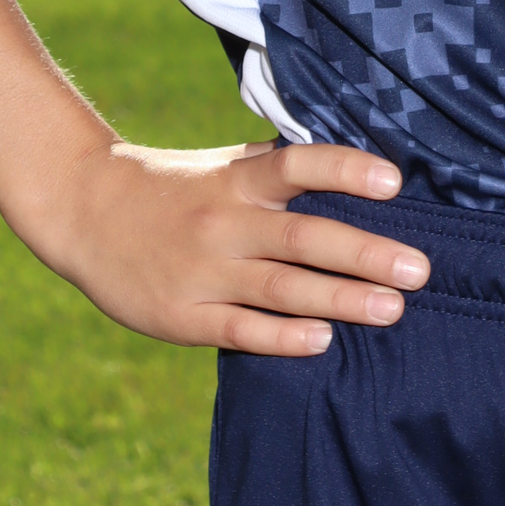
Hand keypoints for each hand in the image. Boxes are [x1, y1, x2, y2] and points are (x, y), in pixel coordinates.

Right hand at [49, 137, 428, 354]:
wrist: (84, 210)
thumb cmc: (175, 186)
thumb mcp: (223, 163)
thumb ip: (279, 169)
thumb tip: (358, 166)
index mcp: (237, 180)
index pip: (297, 165)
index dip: (345, 170)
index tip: (395, 180)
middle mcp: (224, 222)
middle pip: (302, 237)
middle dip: (365, 254)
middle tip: (420, 270)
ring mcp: (203, 271)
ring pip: (280, 287)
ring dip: (340, 299)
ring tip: (392, 309)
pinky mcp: (181, 315)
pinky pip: (239, 330)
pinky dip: (282, 337)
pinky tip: (323, 341)